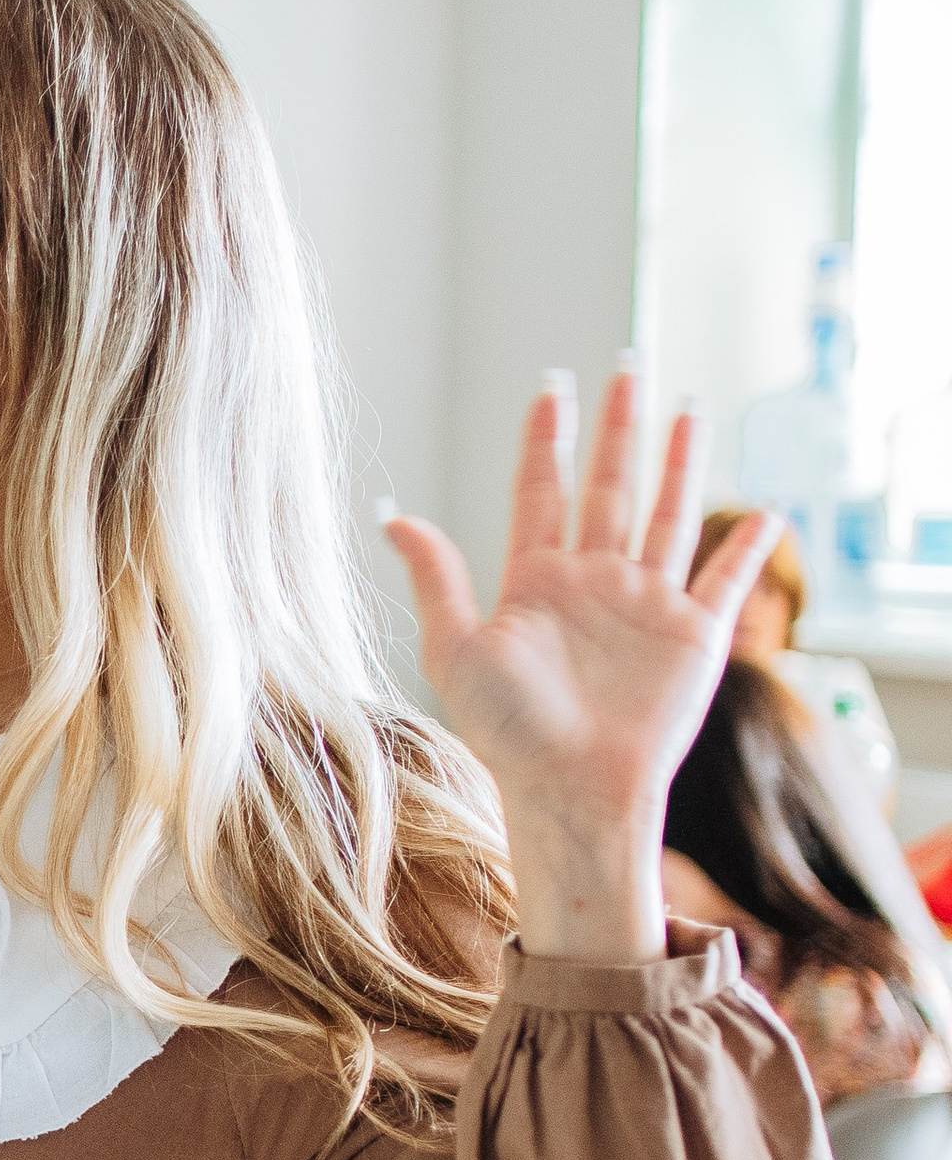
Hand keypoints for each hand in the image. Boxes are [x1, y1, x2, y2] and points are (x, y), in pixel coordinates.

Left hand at [383, 369, 776, 962]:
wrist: (572, 791)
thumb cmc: (509, 733)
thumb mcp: (457, 648)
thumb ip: (436, 577)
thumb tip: (392, 514)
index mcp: (537, 582)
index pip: (543, 493)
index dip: (547, 441)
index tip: (552, 387)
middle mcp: (594, 584)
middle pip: (609, 487)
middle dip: (618, 430)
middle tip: (626, 369)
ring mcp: (647, 606)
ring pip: (669, 515)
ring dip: (679, 464)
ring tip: (687, 409)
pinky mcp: (694, 636)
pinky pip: (728, 581)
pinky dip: (750, 548)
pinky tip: (767, 513)